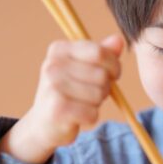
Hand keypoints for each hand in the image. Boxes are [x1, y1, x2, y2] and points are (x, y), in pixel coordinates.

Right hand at [0, 34, 123, 163]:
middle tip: (90, 94)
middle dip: (104, 87)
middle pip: (102, 75)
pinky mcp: (58, 109)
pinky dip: (91, 118)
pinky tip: (77, 117)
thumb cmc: (69, 92)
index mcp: (59, 50)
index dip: (113, 65)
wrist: (43, 124)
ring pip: (99, 94)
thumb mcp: (84, 68)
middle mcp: (52, 66)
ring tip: (82, 104)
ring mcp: (53, 87)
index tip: (112, 74)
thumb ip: (102, 53)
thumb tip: (119, 39)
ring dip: (97, 103)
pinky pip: (93, 113)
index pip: (99, 52)